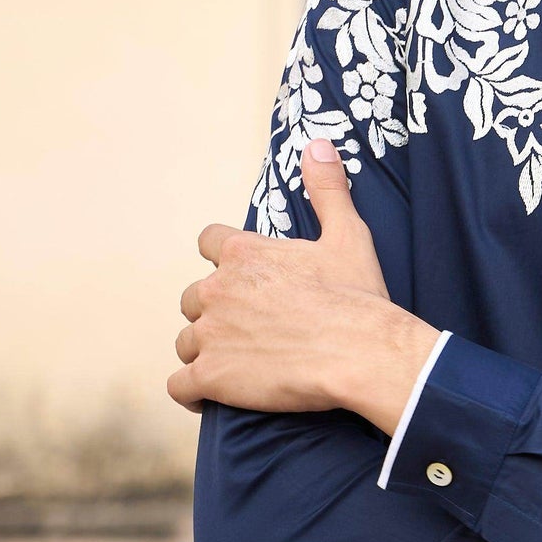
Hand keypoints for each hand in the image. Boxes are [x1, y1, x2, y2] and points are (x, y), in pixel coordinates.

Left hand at [168, 137, 439, 430]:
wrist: (361, 354)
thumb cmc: (357, 297)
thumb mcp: (348, 234)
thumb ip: (327, 189)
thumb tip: (319, 145)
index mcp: (244, 254)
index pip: (207, 243)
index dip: (221, 260)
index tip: (240, 278)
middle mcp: (216, 289)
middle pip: (193, 299)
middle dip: (213, 313)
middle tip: (248, 330)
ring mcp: (210, 334)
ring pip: (187, 342)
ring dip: (205, 352)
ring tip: (237, 366)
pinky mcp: (210, 376)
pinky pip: (180, 386)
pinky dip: (192, 392)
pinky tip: (209, 397)